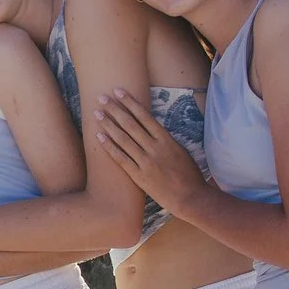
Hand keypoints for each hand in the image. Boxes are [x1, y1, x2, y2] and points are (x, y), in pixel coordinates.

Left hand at [95, 87, 203, 209]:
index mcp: (167, 139)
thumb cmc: (188, 174)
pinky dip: (109, 147)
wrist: (191, 198)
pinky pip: (121, 159)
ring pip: (123, 139)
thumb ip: (164, 139)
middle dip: (115, 109)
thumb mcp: (180, 150)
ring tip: (97, 114)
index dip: (130, 102)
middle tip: (101, 98)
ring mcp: (146, 162)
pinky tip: (99, 137)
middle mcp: (155, 148)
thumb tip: (151, 128)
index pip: (145, 116)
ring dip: (108, 125)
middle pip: (130, 124)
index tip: (119, 91)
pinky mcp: (139, 176)